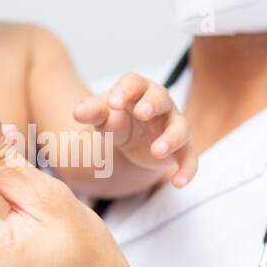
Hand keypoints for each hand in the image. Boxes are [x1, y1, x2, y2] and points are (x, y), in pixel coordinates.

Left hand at [72, 73, 196, 187]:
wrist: (132, 139)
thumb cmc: (117, 119)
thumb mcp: (103, 116)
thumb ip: (92, 112)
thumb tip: (77, 112)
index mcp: (138, 90)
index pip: (133, 83)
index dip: (125, 91)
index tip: (113, 103)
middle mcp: (160, 104)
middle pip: (161, 98)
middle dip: (152, 104)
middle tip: (141, 112)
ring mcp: (173, 126)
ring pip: (181, 128)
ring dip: (171, 139)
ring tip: (156, 151)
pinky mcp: (180, 149)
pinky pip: (190, 158)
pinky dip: (187, 170)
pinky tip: (178, 183)